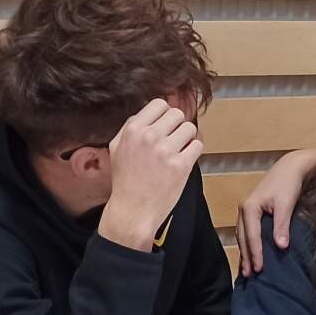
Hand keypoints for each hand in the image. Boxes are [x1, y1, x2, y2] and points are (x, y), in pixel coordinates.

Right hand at [99, 99, 200, 251]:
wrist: (133, 210)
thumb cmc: (125, 181)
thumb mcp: (117, 147)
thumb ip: (132, 126)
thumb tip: (150, 111)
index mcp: (133, 130)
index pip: (160, 104)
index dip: (165, 114)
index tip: (166, 124)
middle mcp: (149, 137)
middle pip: (177, 114)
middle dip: (177, 126)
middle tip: (173, 139)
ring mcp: (166, 151)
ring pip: (190, 128)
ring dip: (187, 138)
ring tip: (178, 151)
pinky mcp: (181, 165)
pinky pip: (198, 145)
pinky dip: (193, 151)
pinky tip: (183, 160)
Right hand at [236, 147, 315, 275]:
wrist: (291, 168)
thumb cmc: (289, 184)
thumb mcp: (286, 204)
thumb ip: (282, 226)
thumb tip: (280, 246)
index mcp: (249, 207)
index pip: (251, 235)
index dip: (255, 253)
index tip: (260, 269)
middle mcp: (244, 209)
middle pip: (243, 237)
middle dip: (246, 256)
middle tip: (249, 275)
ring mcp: (247, 210)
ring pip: (243, 235)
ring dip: (245, 252)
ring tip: (248, 270)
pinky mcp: (253, 211)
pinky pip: (247, 231)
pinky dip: (248, 244)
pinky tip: (251, 254)